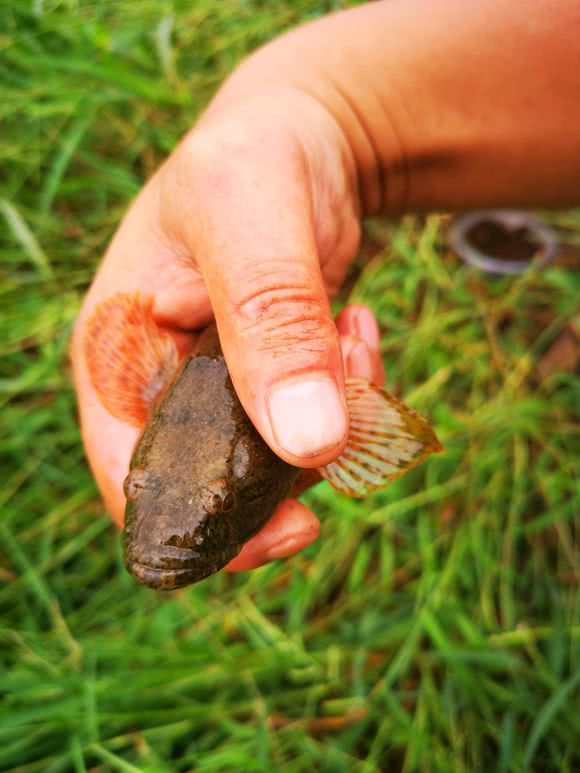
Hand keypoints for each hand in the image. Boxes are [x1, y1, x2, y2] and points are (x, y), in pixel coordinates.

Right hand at [71, 88, 383, 570]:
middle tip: (348, 371)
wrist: (304, 140)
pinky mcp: (272, 382)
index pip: (136, 486)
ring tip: (352, 330)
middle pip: (224, 487)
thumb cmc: (254, 157)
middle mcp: (161, 386)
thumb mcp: (249, 212)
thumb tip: (308, 447)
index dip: (207, 529)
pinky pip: (321, 427)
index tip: (296, 526)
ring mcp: (219, 389)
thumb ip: (270, 321)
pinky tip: (355, 325)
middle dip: (301, 451)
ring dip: (340, 413)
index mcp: (116, 358)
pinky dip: (354, 393)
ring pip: (285, 462)